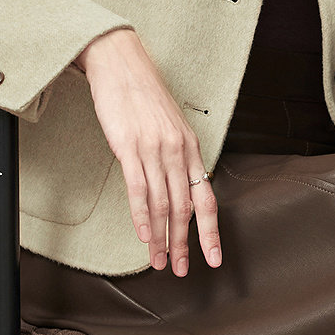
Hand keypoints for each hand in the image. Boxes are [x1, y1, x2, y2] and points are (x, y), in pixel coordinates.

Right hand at [74, 28, 221, 276]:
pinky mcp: (129, 147)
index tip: (213, 258)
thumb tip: (176, 187)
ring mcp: (154, 149)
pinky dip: (142, 217)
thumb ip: (175, 155)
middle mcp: (178, 150)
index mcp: (191, 147)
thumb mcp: (169, 125)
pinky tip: (143, 235)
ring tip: (158, 261)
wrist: (122, 63)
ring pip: (163, 205)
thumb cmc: (143, 94)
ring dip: (161, 238)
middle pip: (185, 208)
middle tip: (180, 270)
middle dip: (184, 244)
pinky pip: (139, 189)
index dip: (211, 232)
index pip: (206, 198)